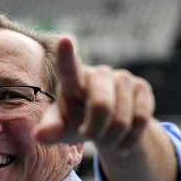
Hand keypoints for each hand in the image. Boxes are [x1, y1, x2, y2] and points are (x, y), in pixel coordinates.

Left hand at [33, 36, 155, 153]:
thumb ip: (50, 131)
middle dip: (95, 131)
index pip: (68, 67)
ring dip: (112, 139)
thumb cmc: (75, 123)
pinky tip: (122, 141)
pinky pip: (141, 120)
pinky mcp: (142, 87)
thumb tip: (39, 136)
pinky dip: (130, 139)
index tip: (64, 39)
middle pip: (102, 107)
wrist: (106, 126)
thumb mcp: (60, 129)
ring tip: (105, 138)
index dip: (66, 54)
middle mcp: (98, 73)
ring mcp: (122, 77)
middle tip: (89, 137)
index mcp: (72, 80)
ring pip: (122, 119)